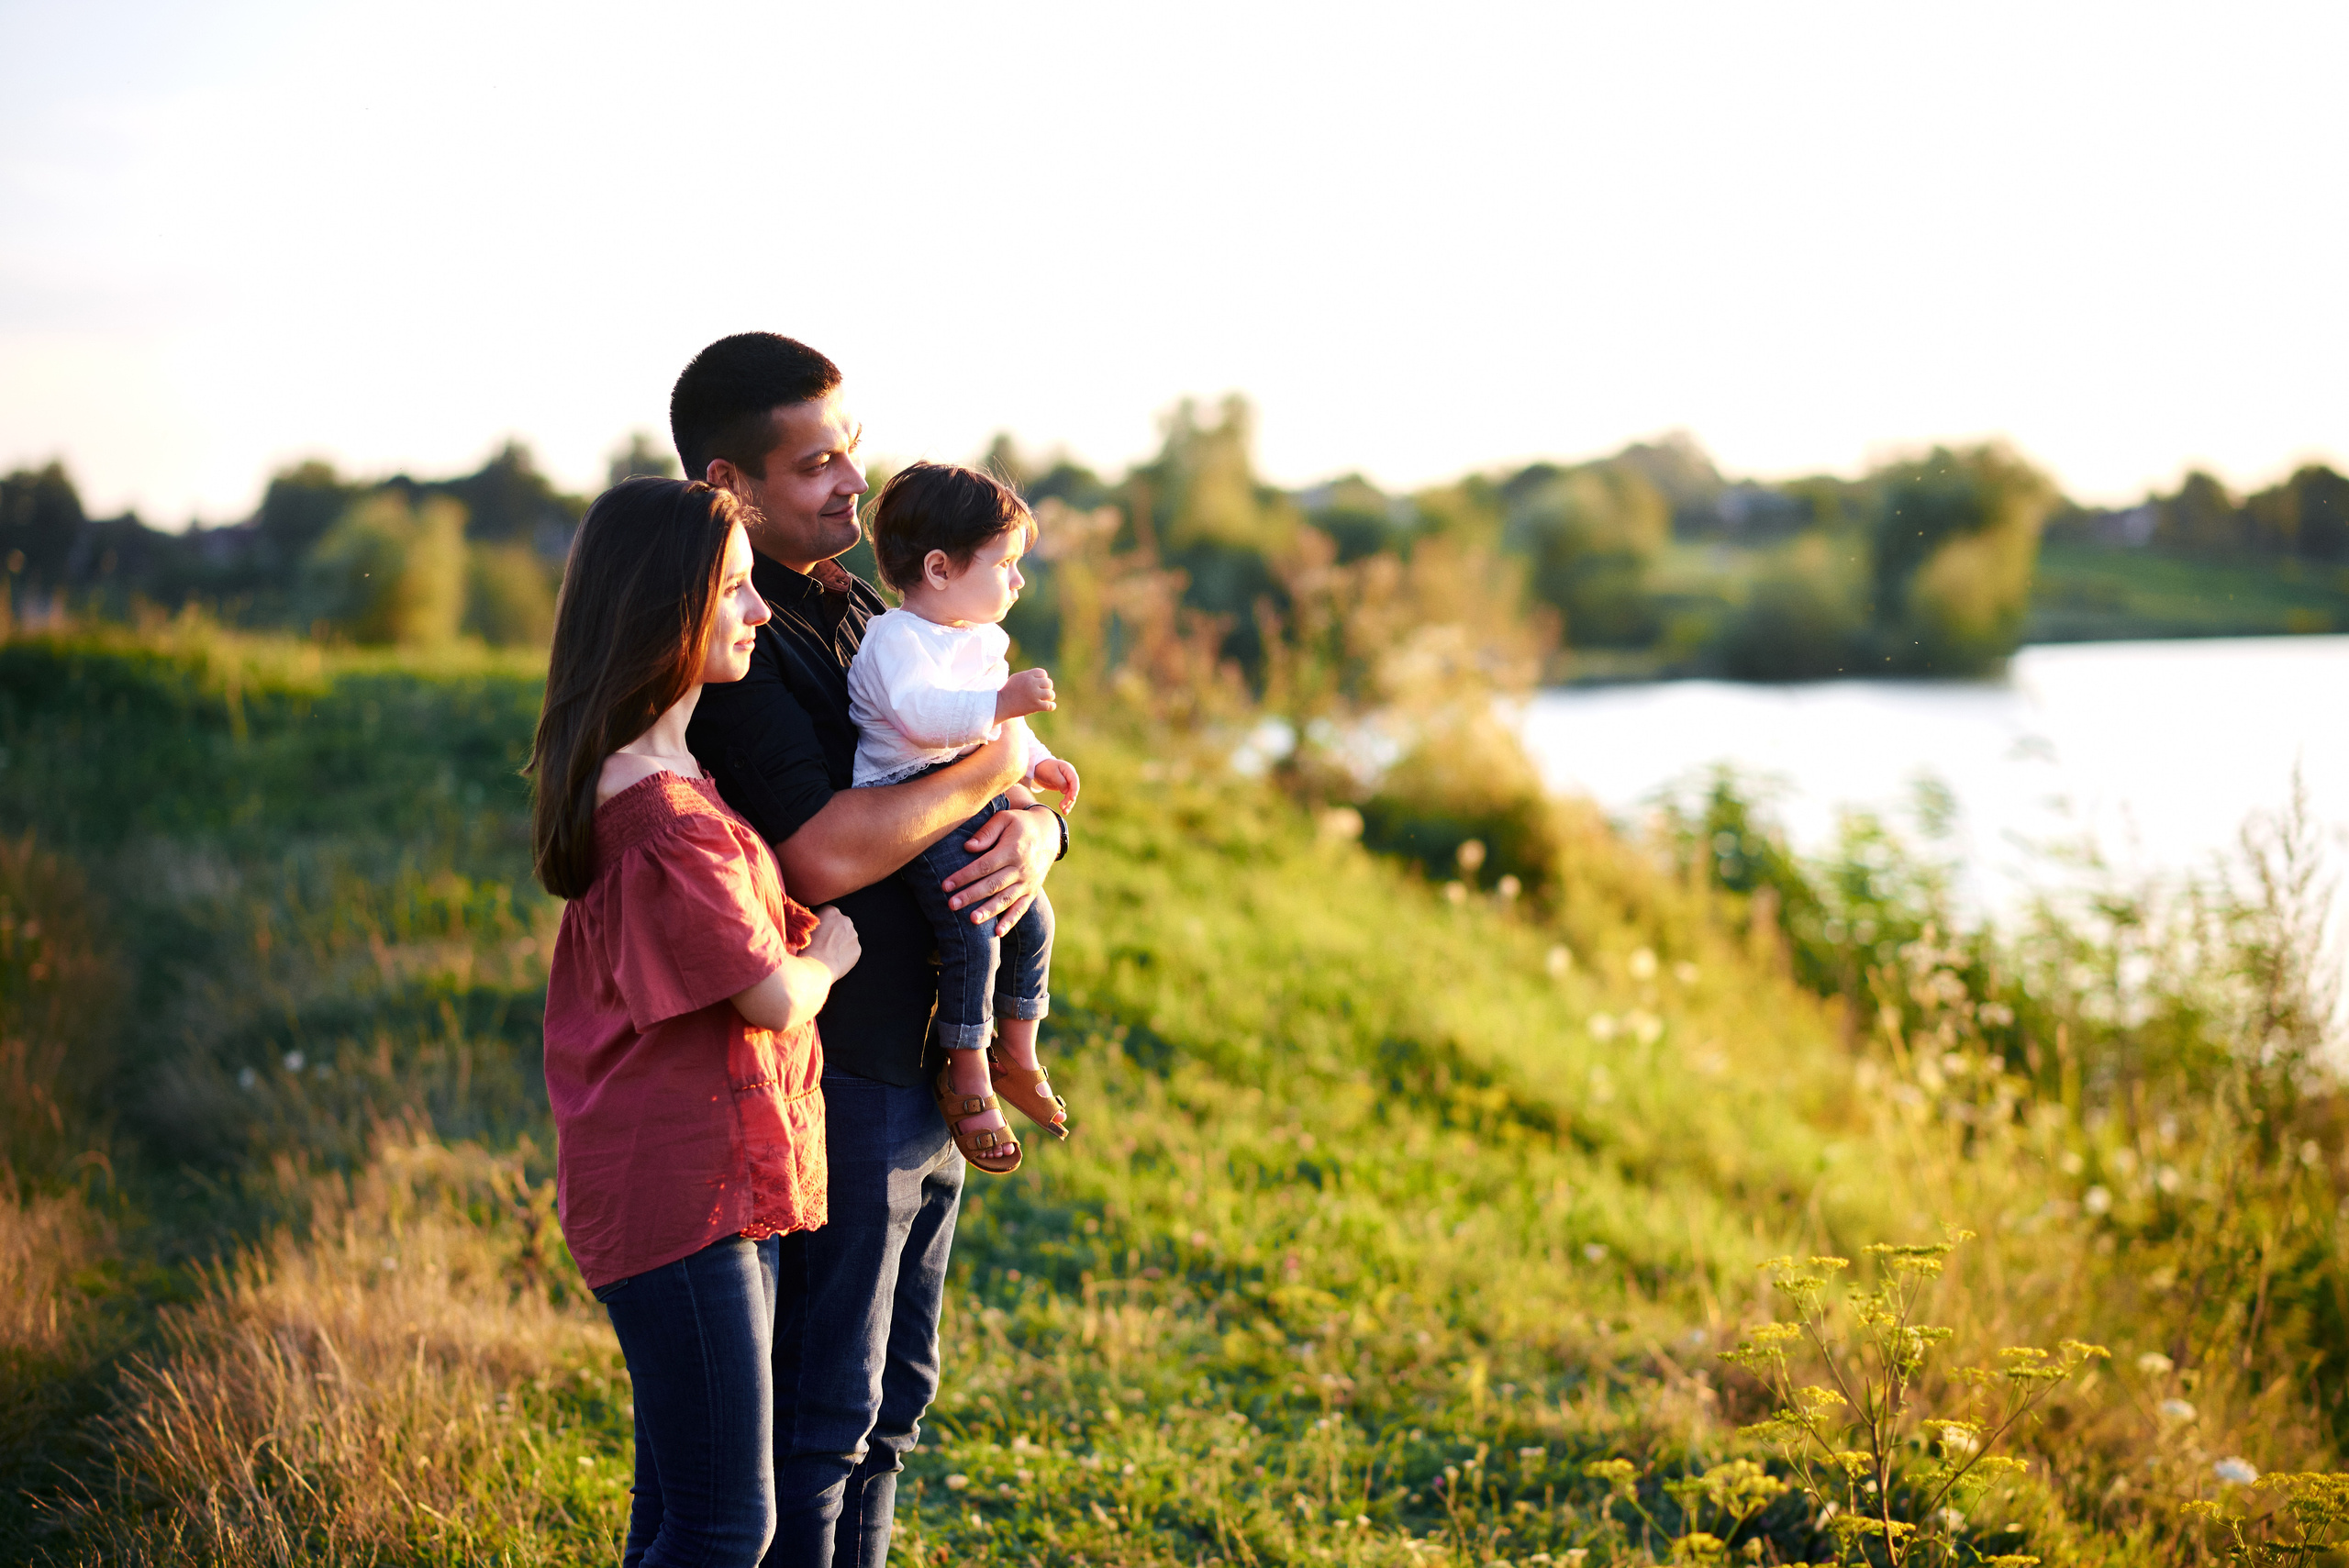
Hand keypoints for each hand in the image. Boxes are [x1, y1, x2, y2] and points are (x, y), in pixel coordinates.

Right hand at [802, 904, 860, 980]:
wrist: (816, 967)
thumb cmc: (804, 948)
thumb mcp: (803, 928)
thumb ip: (811, 922)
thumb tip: (812, 924)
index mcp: (831, 911)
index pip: (827, 914)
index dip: (821, 925)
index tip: (815, 934)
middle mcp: (845, 920)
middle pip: (839, 924)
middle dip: (833, 932)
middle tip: (821, 944)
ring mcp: (853, 935)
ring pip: (847, 937)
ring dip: (840, 943)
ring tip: (827, 954)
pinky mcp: (857, 949)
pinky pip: (850, 950)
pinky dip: (844, 954)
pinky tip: (834, 960)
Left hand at [941, 805, 1057, 934]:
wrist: (1049, 832)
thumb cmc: (1019, 823)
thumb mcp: (1005, 818)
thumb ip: (987, 832)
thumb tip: (968, 847)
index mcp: (1012, 849)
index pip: (984, 866)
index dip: (964, 876)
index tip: (945, 885)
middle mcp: (1022, 868)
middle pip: (993, 884)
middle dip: (971, 895)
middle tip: (951, 905)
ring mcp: (1028, 882)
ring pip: (1006, 899)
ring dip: (989, 911)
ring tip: (972, 920)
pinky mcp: (1032, 891)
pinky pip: (1021, 909)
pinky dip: (1010, 921)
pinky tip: (997, 932)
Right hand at [995, 667, 1055, 721]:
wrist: (1001, 704)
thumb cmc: (1009, 691)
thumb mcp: (1017, 678)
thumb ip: (1029, 675)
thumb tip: (1042, 676)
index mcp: (1027, 675)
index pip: (1043, 673)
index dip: (1042, 679)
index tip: (1038, 684)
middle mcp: (1032, 684)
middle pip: (1049, 683)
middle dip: (1046, 688)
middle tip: (1041, 693)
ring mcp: (1034, 695)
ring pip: (1051, 694)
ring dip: (1049, 697)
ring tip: (1044, 700)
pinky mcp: (1035, 706)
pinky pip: (1050, 706)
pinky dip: (1051, 706)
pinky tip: (1048, 706)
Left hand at [1029, 757, 1080, 812]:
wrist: (1037, 768)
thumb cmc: (1044, 768)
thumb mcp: (1051, 774)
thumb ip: (1060, 782)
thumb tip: (1066, 792)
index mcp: (1068, 769)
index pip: (1074, 780)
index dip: (1074, 790)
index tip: (1072, 798)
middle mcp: (1070, 776)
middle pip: (1073, 789)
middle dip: (1069, 799)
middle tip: (1062, 806)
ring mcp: (1068, 782)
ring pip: (1071, 794)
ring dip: (1068, 803)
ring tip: (1064, 812)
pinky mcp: (1064, 787)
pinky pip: (1067, 796)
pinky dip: (1066, 802)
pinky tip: (1064, 810)